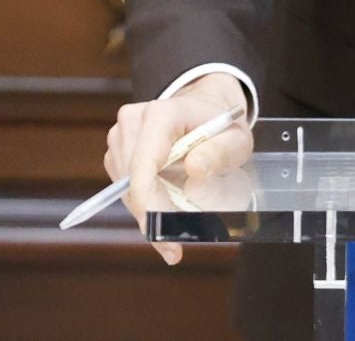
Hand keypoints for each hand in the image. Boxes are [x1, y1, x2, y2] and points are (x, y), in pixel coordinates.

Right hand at [104, 72, 253, 264]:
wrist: (205, 109)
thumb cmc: (221, 125)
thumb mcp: (236, 140)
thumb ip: (220, 153)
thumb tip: (196, 168)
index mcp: (162, 113)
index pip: (143, 164)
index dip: (150, 202)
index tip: (165, 233)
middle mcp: (133, 120)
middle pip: (130, 181)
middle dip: (150, 214)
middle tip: (173, 244)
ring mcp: (121, 135)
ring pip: (124, 189)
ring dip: (146, 211)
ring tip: (175, 224)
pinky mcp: (117, 151)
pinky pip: (124, 188)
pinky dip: (143, 204)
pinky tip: (163, 211)